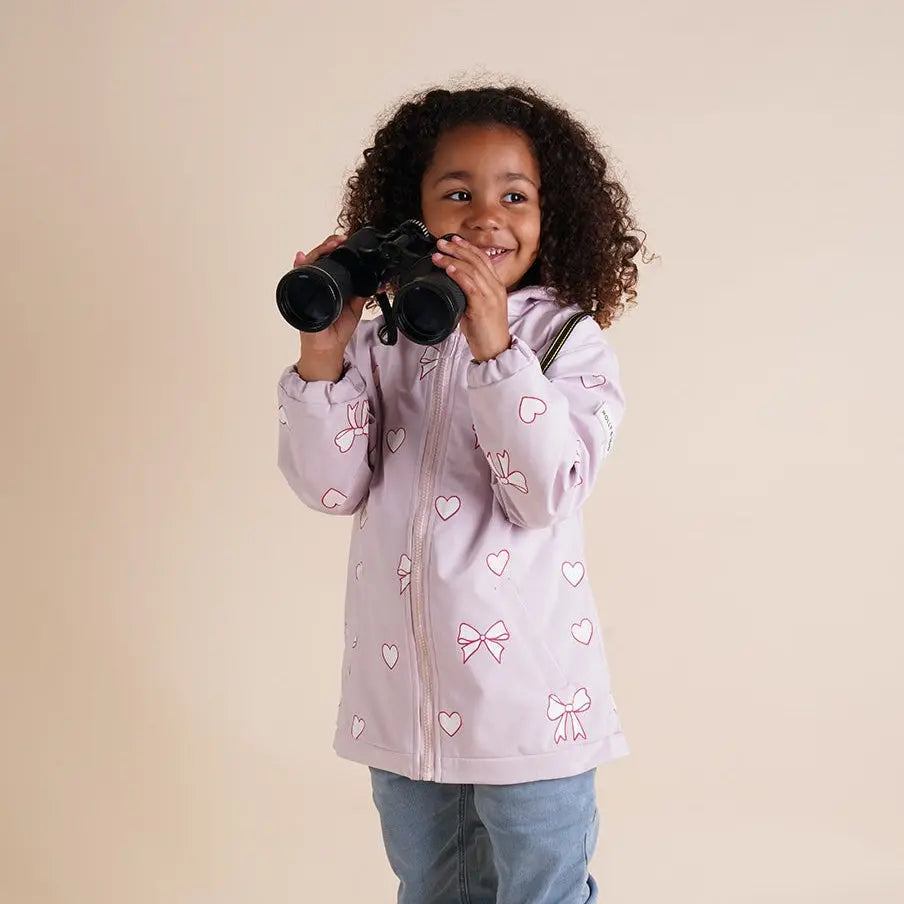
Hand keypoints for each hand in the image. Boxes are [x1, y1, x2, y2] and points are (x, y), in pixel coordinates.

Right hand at [294, 234, 367, 357]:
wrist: (329, 345)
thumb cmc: (338, 328)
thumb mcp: (356, 307)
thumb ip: (363, 293)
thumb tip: (377, 281)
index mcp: (331, 281)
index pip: (330, 258)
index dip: (337, 248)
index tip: (346, 242)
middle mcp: (317, 281)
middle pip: (319, 256)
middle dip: (328, 245)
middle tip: (339, 242)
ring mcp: (307, 285)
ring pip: (309, 262)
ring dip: (317, 252)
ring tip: (328, 246)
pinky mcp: (299, 294)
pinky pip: (297, 277)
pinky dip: (298, 266)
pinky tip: (301, 258)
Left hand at [431, 236, 511, 361]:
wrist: (495, 350)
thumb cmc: (485, 332)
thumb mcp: (479, 308)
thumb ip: (470, 294)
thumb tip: (453, 285)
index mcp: (496, 286)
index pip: (484, 259)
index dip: (469, 247)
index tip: (455, 240)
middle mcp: (495, 288)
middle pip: (477, 260)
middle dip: (457, 249)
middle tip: (441, 243)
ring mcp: (490, 297)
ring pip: (472, 270)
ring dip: (453, 260)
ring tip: (439, 255)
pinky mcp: (482, 307)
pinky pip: (471, 286)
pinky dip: (459, 275)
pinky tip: (450, 269)